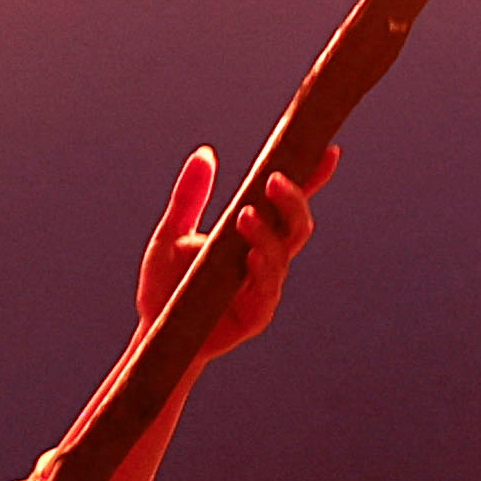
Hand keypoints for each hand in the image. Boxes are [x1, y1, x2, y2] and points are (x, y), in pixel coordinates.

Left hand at [135, 142, 321, 362]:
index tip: (327, 151)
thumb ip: (189, 197)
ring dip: (268, 233)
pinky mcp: (255, 316)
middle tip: (273, 180)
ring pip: (283, 255)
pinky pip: (266, 291)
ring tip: (245, 215)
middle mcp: (265, 258)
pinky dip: (262, 270)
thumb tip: (205, 153)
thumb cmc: (165, 283)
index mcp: (251, 235)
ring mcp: (263, 288)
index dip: (311, 179)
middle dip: (293, 201)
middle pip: (296, 226)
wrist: (152, 328)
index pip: (286, 205)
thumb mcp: (171, 234)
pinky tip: (250, 256)